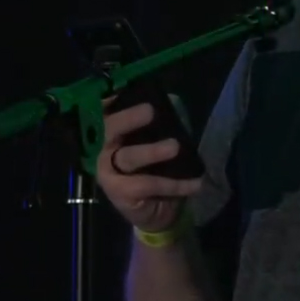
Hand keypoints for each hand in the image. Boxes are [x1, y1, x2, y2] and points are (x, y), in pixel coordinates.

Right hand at [95, 100, 201, 232]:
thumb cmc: (156, 168)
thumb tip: (173, 99)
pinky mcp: (120, 193)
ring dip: (152, 151)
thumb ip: (164, 122)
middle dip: (129, 118)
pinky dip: (174, 184)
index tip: (122, 89)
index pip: (105, 111)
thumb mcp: (160, 142)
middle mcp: (104, 149)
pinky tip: (195, 182)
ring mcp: (108, 172)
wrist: (158, 211)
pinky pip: (148, 184)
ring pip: (129, 157)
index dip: (110, 99)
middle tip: (150, 110)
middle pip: (110, 129)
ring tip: (175, 147)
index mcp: (111, 133)